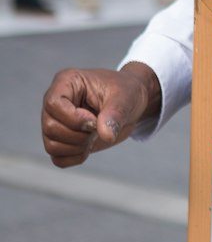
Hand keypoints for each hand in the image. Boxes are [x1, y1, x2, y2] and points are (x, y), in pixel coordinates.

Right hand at [41, 63, 161, 168]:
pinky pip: (58, 158)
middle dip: (79, 134)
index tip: (95, 119)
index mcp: (66, 82)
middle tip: (98, 127)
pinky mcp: (61, 140)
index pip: (53, 104)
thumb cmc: (125, 92)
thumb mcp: (124, 97)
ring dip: (78, 147)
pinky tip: (90, 145)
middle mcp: (55, 103)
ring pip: (51, 146)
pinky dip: (75, 157)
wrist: (131, 103)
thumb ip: (114, 114)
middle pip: (50, 128)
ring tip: (96, 134)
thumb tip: (106, 136)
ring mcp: (56, 122)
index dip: (74, 119)